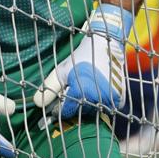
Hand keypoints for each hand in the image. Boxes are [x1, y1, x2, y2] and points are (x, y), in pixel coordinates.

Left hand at [34, 5, 132, 119]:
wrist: (105, 45)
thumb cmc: (80, 57)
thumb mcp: (61, 71)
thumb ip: (48, 89)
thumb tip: (37, 104)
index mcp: (81, 92)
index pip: (66, 111)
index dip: (59, 108)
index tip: (58, 102)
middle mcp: (97, 98)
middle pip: (80, 112)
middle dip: (75, 104)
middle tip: (74, 90)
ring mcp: (111, 99)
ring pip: (93, 110)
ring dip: (87, 103)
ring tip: (86, 87)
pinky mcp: (121, 99)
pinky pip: (106, 107)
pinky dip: (101, 102)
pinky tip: (97, 89)